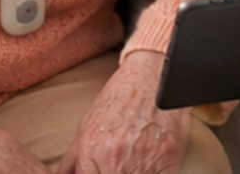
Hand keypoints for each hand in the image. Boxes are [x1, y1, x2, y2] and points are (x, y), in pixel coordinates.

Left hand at [57, 51, 188, 173]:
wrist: (152, 76)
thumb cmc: (120, 98)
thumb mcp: (86, 125)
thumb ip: (72, 159)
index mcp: (92, 149)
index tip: (100, 170)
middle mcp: (115, 157)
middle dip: (112, 173)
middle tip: (117, 164)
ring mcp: (142, 160)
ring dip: (133, 173)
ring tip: (133, 160)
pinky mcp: (167, 159)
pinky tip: (149, 166)